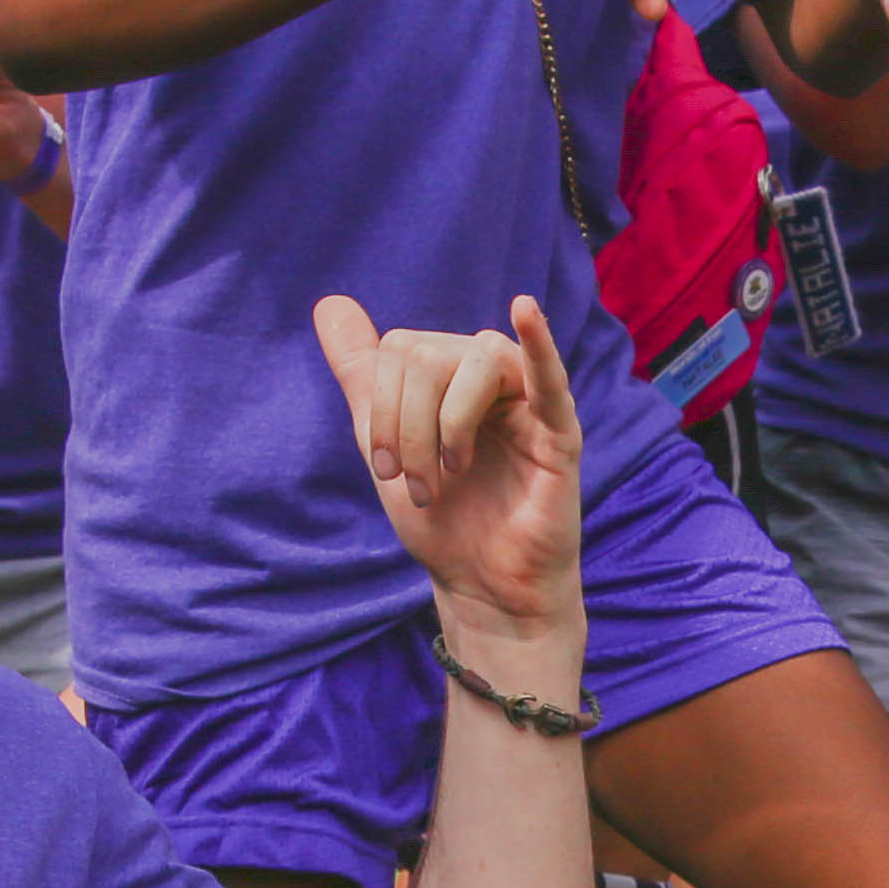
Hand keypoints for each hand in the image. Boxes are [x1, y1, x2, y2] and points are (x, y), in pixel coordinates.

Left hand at [313, 293, 583, 688]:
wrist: (481, 584)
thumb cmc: (444, 517)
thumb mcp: (386, 441)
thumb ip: (362, 373)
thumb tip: (330, 303)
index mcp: (451, 375)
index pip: (399, 348)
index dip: (381, 408)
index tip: (385, 469)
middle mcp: (491, 378)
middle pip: (429, 355)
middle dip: (407, 426)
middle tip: (417, 484)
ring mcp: (528, 401)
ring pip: (472, 363)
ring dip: (444, 428)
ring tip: (449, 475)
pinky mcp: (558, 433)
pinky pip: (549, 377)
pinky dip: (537, 340)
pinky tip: (523, 310)